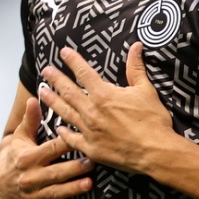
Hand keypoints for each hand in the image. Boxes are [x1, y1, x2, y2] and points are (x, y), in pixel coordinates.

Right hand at [0, 96, 94, 198]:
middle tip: (92, 162)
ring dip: (72, 189)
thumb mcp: (19, 138)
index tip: (80, 136)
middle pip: (55, 172)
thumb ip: (29, 120)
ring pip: (56, 192)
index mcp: (28, 158)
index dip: (64, 143)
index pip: (49, 149)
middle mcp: (30, 177)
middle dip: (73, 167)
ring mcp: (33, 196)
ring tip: (89, 184)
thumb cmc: (14, 157)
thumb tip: (34, 98)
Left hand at [39, 42, 178, 174]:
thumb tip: (136, 46)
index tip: (63, 52)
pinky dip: (63, 133)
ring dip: (52, 101)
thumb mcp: (146, 90)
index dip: (73, 61)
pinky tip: (57, 127)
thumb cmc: (153, 121)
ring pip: (65, 113)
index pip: (83, 73)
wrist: (155, 152)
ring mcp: (89, 130)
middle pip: (68, 91)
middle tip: (45, 71)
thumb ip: (136, 68)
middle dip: (55, 79)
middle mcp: (91, 111)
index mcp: (104, 94)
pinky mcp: (90, 148)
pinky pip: (72, 139)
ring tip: (42, 92)